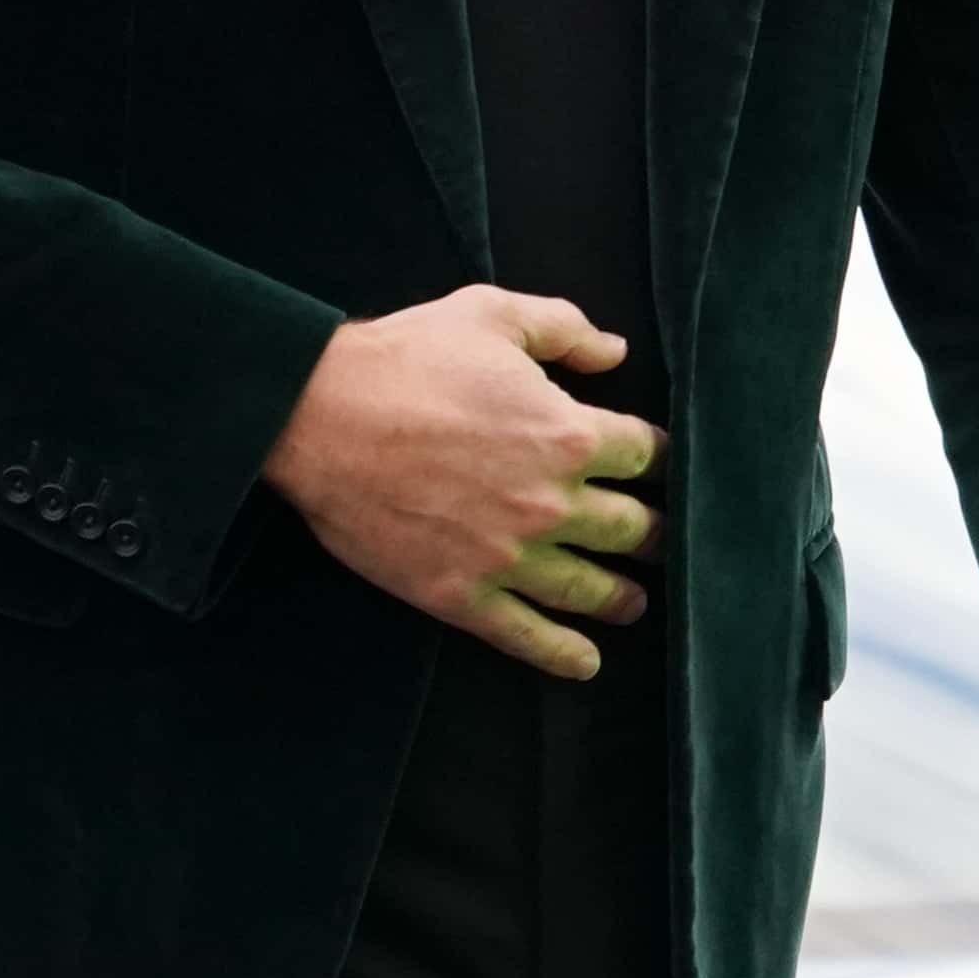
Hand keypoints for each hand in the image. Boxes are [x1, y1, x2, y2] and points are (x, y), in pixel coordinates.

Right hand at [260, 286, 661, 678]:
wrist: (317, 416)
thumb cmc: (406, 359)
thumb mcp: (492, 314)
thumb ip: (564, 328)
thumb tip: (616, 351)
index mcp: (569, 433)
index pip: (646, 454)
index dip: (658, 458)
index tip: (659, 466)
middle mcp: (552, 502)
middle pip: (632, 529)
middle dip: (654, 534)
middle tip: (661, 541)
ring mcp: (508, 556)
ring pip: (591, 589)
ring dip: (622, 597)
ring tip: (634, 603)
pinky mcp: (461, 595)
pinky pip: (527, 636)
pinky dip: (563, 654)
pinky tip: (586, 663)